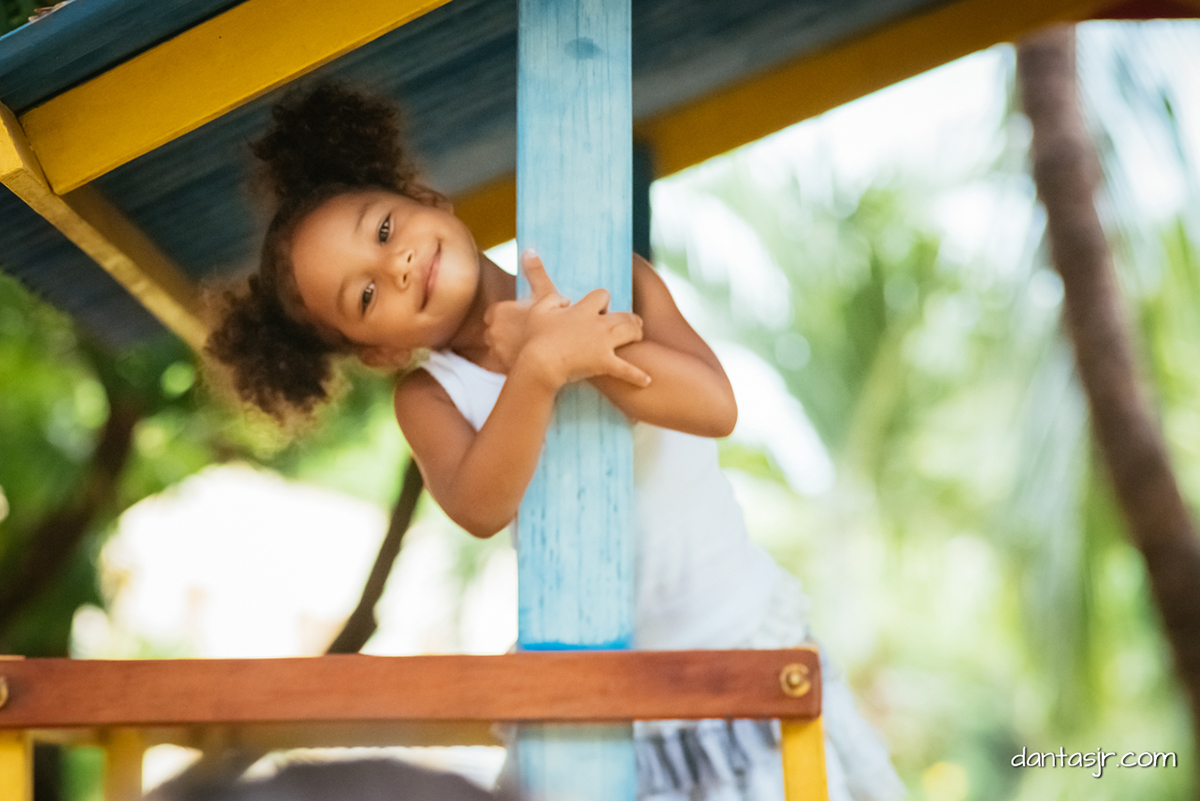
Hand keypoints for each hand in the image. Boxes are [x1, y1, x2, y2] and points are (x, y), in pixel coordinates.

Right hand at [487, 250, 649, 388]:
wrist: (539, 362)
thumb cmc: (536, 337)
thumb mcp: (538, 310)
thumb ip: (552, 299)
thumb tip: (563, 298)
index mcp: (584, 309)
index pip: (602, 295)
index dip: (603, 299)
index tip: (601, 304)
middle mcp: (599, 323)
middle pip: (624, 314)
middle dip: (629, 317)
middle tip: (632, 321)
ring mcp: (604, 344)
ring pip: (632, 333)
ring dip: (637, 333)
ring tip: (638, 336)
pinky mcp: (605, 364)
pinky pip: (626, 370)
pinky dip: (637, 376)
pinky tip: (647, 380)